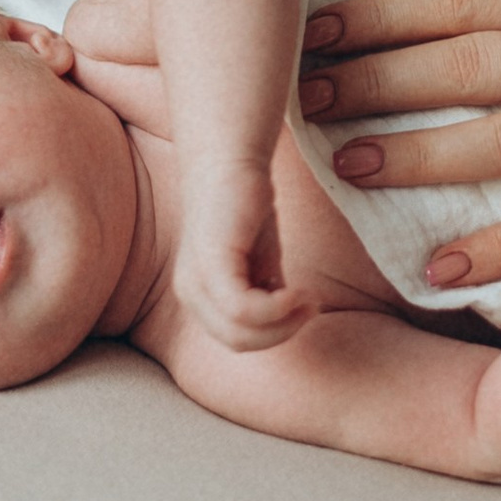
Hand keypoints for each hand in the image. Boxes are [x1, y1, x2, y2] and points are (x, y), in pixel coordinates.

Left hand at [173, 161, 312, 351]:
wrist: (232, 158)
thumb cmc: (247, 205)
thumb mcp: (261, 260)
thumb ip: (267, 293)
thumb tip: (286, 321)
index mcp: (198, 295)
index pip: (235, 338)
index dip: (274, 334)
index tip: (305, 310)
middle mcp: (190, 292)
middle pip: (237, 342)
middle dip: (281, 333)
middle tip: (311, 307)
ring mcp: (196, 280)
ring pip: (240, 333)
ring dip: (283, 322)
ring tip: (307, 297)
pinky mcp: (211, 264)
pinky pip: (243, 309)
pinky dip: (276, 308)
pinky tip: (296, 291)